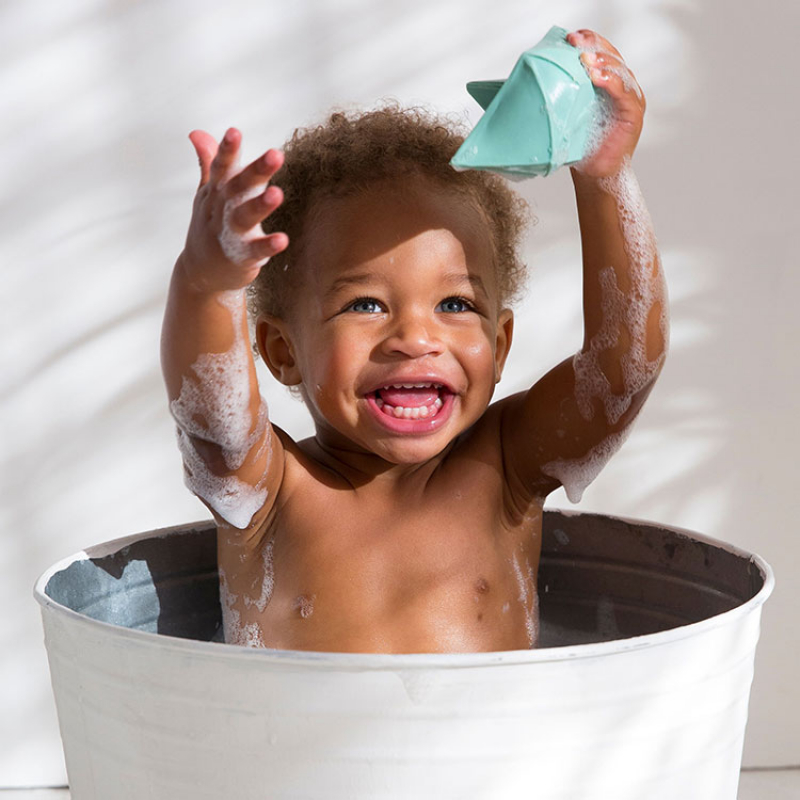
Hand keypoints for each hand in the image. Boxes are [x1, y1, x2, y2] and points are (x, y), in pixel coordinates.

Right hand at [181, 127, 288, 292]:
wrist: (200, 273)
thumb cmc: (210, 227)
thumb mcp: (207, 194)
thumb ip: (208, 163)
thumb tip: (197, 133)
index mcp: (216, 192)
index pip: (220, 167)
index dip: (227, 150)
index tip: (234, 131)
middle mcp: (221, 210)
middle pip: (237, 187)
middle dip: (256, 171)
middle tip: (276, 154)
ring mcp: (229, 234)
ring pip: (244, 217)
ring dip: (260, 205)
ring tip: (278, 193)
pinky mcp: (241, 257)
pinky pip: (255, 250)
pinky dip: (267, 245)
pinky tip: (282, 239)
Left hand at [567, 30, 645, 178]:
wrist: (594, 174)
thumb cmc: (581, 146)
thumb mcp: (567, 116)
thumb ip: (561, 96)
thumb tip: (531, 82)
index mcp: (606, 83)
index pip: (601, 54)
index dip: (588, 41)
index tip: (569, 38)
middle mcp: (621, 86)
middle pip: (611, 56)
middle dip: (593, 47)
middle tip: (575, 43)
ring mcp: (630, 98)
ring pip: (619, 70)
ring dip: (602, 62)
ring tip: (585, 60)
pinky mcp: (633, 113)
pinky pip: (625, 92)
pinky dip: (611, 82)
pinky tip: (597, 77)